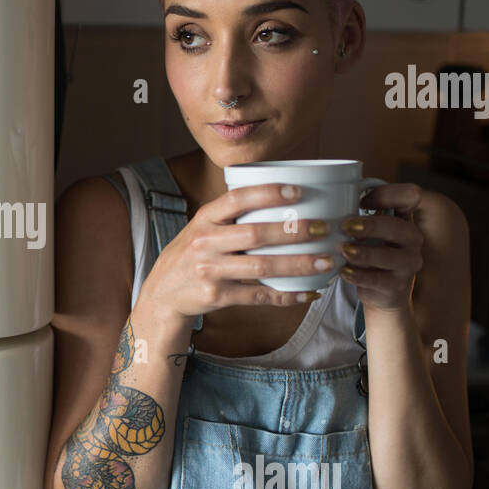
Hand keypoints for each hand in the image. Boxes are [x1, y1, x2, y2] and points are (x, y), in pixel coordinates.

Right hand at [139, 181, 332, 328]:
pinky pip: (258, 296)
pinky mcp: (216, 296)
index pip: (237, 199)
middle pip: (255, 234)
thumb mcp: (201, 228)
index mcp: (204, 219)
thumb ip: (231, 216)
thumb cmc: (192, 255)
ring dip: (298, 264)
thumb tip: (284, 200)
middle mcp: (204, 243)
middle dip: (294, 230)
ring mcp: (209, 271)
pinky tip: (307, 293)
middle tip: (324, 228)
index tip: (298, 191)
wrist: (162, 294)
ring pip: (261, 266)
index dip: (268, 193)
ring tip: (326, 262)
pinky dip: (285, 296)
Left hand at [338, 182, 423, 313]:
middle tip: (346, 226)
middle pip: (397, 227)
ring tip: (343, 250)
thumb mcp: (366, 230)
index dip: (386, 194)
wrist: (380, 291)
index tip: (361, 200)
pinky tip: (343, 271)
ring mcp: (407, 264)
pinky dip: (358, 275)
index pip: (409, 196)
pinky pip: (377, 280)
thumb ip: (354, 212)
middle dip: (371, 225)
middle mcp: (412, 239)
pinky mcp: (396, 286)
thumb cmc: (368, 250)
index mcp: (405, 218)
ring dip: (363, 252)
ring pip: (388, 256)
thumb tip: (320, 199)